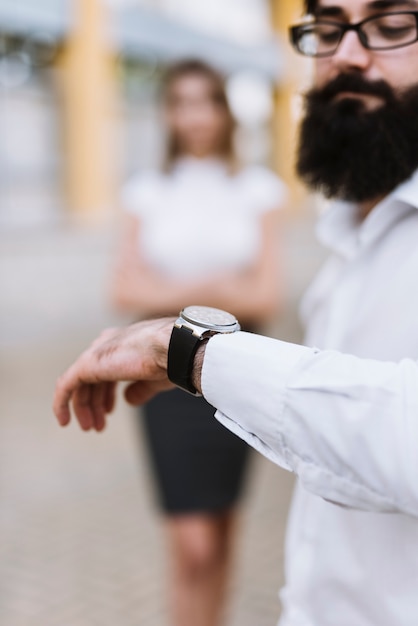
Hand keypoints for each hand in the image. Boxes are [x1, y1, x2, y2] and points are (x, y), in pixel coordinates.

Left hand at [53, 318, 174, 431]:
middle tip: (97, 425)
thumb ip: (139, 389)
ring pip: (79, 384)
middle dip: (94, 403)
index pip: (106, 369)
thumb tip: (129, 401)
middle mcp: (106, 344)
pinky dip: (62, 404)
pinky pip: (66, 386)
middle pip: (91, 378)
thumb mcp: (154, 379)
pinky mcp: (87, 364)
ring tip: (90, 427)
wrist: (173, 348)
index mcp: (122, 344)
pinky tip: (64, 421)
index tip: (110, 411)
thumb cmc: (171, 360)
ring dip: (83, 407)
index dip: (106, 393)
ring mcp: (96, 353)